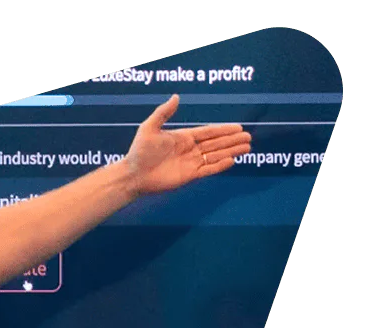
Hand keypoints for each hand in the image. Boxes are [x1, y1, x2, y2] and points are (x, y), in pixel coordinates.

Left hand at [123, 94, 252, 195]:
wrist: (133, 175)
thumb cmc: (139, 151)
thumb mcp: (149, 128)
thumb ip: (163, 113)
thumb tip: (176, 96)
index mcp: (183, 137)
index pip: (208, 132)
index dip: (223, 129)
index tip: (238, 126)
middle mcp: (189, 149)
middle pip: (216, 143)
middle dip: (232, 140)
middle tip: (248, 136)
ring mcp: (190, 163)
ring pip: (215, 155)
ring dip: (231, 151)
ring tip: (247, 147)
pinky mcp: (188, 176)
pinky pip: (208, 170)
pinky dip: (220, 166)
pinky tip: (232, 160)